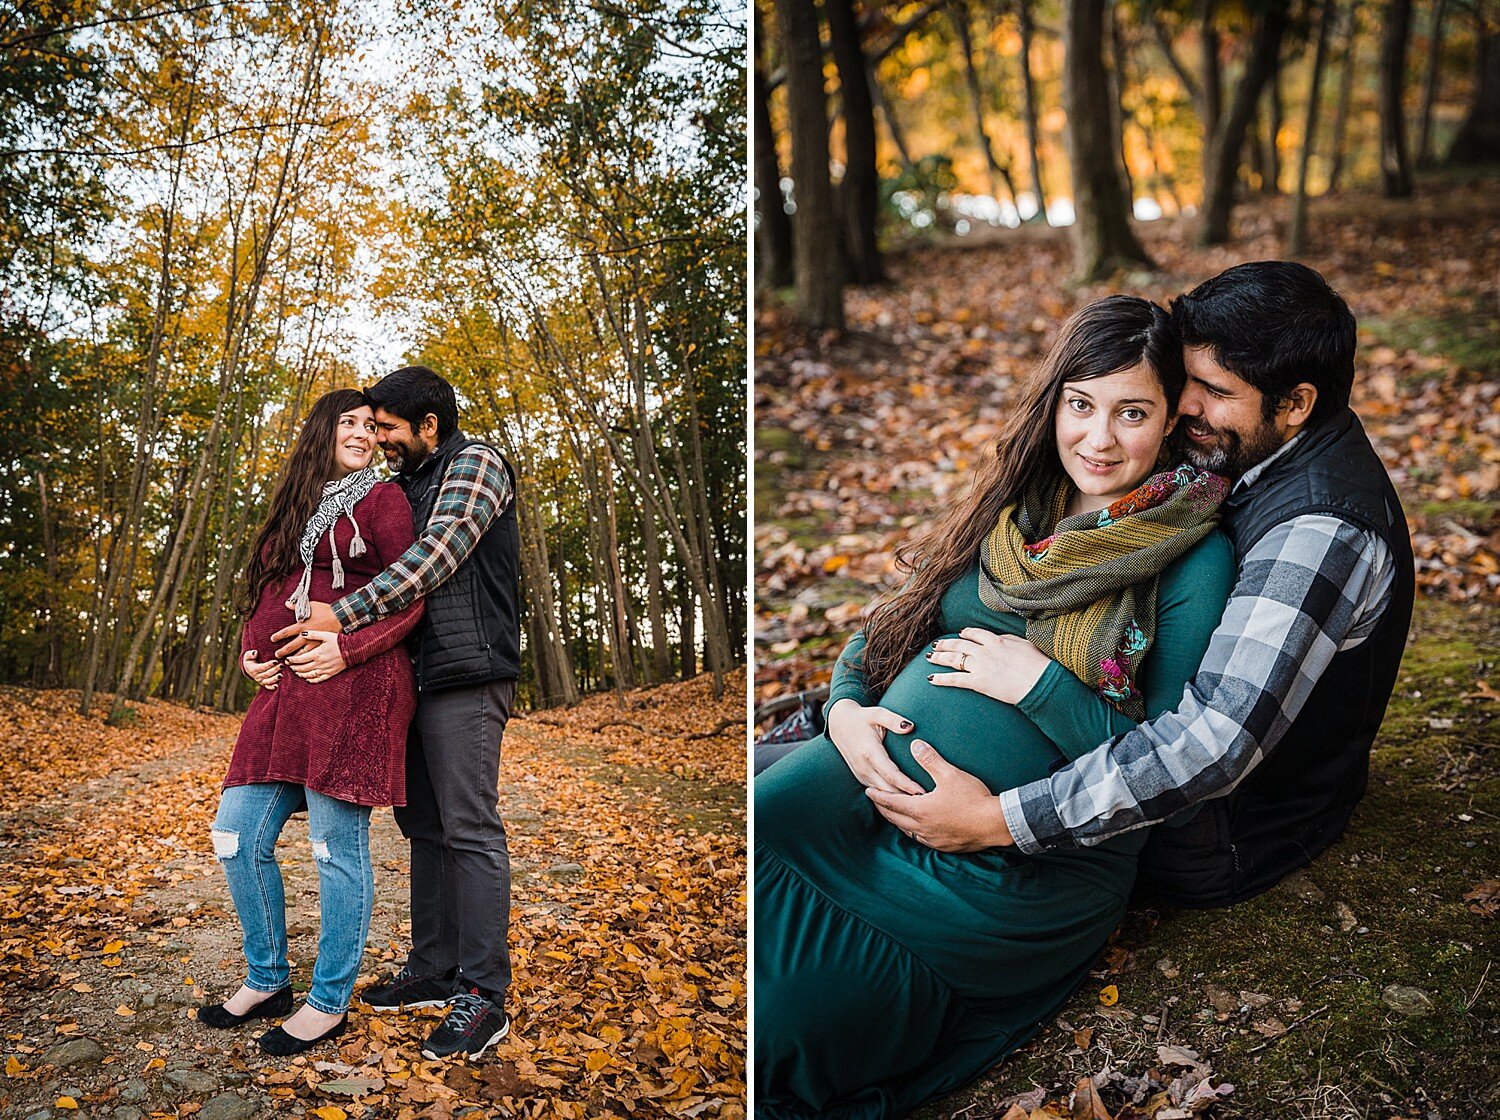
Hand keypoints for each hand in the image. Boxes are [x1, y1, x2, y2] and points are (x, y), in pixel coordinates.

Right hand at [240, 649, 281, 690]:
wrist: (250, 668)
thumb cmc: (251, 659)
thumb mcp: (248, 656)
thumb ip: (250, 654)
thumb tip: (255, 652)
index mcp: (253, 669)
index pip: (261, 667)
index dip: (268, 665)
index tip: (276, 661)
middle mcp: (257, 676)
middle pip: (267, 674)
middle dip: (275, 670)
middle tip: (282, 666)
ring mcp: (261, 681)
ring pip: (268, 681)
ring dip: (275, 679)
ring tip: (281, 675)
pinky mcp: (265, 684)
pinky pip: (268, 687)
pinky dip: (272, 687)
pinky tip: (277, 686)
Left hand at [271, 601, 339, 656]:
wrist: (341, 618)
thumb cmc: (326, 611)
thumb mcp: (311, 606)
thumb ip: (297, 607)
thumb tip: (286, 603)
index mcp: (302, 627)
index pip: (286, 633)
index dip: (278, 636)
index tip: (273, 639)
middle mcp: (306, 637)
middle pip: (291, 647)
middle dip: (282, 652)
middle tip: (277, 655)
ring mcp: (314, 644)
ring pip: (300, 655)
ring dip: (293, 659)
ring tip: (289, 662)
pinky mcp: (322, 648)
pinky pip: (312, 658)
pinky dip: (306, 662)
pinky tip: (303, 665)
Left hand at [286, 631, 346, 682]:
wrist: (353, 649)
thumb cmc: (339, 641)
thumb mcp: (326, 635)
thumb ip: (313, 634)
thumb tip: (302, 634)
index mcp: (316, 654)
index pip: (299, 659)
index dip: (291, 660)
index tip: (287, 659)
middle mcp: (319, 663)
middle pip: (302, 668)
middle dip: (294, 667)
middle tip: (290, 666)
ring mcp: (325, 670)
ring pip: (308, 675)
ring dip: (300, 674)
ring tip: (296, 672)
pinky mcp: (330, 674)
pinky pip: (318, 680)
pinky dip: (311, 680)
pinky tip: (307, 679)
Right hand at [825, 698, 925, 795]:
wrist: (839, 724)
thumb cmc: (862, 718)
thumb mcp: (877, 714)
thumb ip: (894, 720)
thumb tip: (910, 727)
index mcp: (870, 752)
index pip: (891, 774)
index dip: (906, 785)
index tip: (922, 792)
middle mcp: (864, 767)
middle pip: (887, 789)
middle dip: (905, 799)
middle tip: (927, 804)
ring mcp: (861, 774)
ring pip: (882, 794)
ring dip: (899, 802)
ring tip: (919, 807)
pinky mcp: (861, 777)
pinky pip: (877, 792)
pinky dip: (890, 799)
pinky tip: (905, 803)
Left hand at [866, 740, 1014, 851]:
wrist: (994, 824)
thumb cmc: (973, 798)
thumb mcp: (950, 774)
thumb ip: (930, 760)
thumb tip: (915, 745)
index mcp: (920, 810)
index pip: (891, 802)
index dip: (878, 796)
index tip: (868, 791)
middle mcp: (922, 827)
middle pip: (895, 819)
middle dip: (884, 809)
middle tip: (876, 801)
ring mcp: (933, 839)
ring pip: (907, 831)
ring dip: (898, 822)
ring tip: (894, 814)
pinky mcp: (944, 846)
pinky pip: (922, 839)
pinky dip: (914, 831)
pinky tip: (918, 828)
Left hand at [925, 628, 1053, 704]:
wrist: (1039, 682)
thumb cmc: (1038, 664)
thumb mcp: (1024, 644)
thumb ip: (1008, 640)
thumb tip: (1000, 638)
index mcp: (996, 640)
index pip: (975, 633)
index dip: (965, 633)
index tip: (959, 634)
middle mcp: (985, 651)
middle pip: (959, 644)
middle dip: (946, 644)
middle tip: (936, 645)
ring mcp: (980, 666)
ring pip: (954, 658)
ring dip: (939, 657)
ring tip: (929, 657)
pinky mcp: (978, 682)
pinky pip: (955, 679)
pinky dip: (942, 678)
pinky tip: (931, 678)